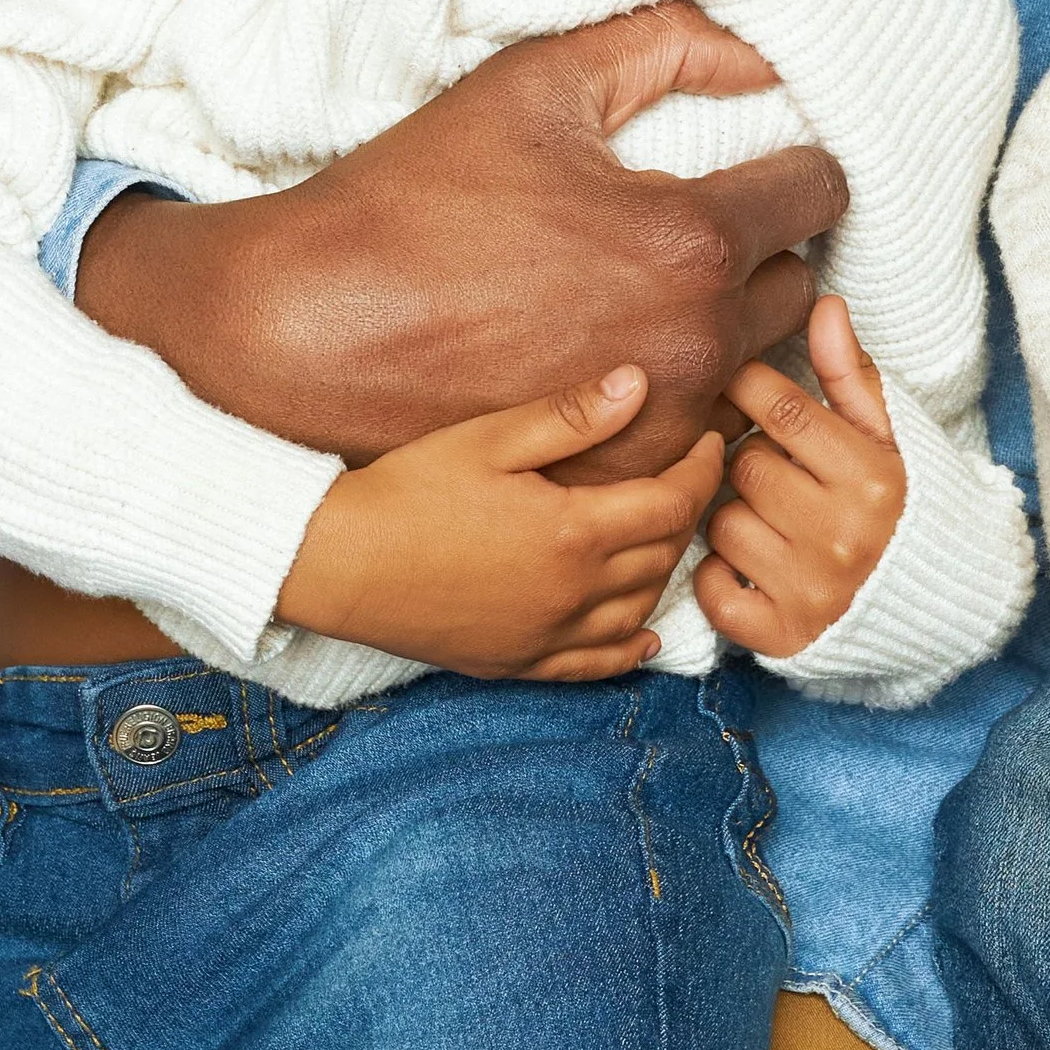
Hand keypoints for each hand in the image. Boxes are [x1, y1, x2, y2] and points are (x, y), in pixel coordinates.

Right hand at [76, 3, 845, 475]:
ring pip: (754, 363)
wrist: (306, 326)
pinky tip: (613, 357)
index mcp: (690, 242)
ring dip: (725, 326)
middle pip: (798, 284)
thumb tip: (762, 58)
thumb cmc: (416, 195)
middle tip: (689, 225)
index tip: (751, 162)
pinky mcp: (617, 480)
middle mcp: (695, 346)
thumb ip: (669, 43)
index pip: (819, 191)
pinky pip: (697, 429)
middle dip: (760, 248)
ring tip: (648, 293)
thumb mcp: (539, 82)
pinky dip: (676, 395)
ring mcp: (660, 427)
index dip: (788, 164)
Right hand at [275, 363, 723, 678]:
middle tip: (690, 475)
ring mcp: (545, 636)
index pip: (672, 504)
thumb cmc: (410, 489)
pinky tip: (641, 635)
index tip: (712, 439)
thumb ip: (571, 416)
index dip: (702, 469)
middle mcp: (572, 593)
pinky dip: (627, 649)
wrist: (337, 563)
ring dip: (663, 572)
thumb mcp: (491, 439)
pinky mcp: (516, 662)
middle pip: (662, 556)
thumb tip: (640, 384)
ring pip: (637, 610)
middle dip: (688, 513)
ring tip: (664, 534)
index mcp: (573, 532)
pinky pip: (592, 665)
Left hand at [692, 294, 908, 658]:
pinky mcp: (783, 638)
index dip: (749, 387)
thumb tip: (823, 306)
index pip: (782, 409)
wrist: (949, 605)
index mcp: (870, 477)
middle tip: (774, 466)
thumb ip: (851, 375)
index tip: (741, 384)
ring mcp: (809, 590)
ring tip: (769, 517)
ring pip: (722, 524)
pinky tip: (751, 563)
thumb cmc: (912, 505)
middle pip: (745, 465)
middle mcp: (840, 535)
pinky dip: (718, 576)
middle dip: (751, 458)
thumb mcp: (894, 437)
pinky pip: (712, 592)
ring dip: (734, 515)